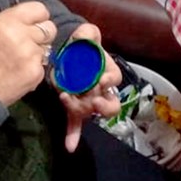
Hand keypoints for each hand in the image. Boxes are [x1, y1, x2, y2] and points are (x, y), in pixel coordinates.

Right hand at [0, 1, 56, 106]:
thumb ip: (8, 20)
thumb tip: (25, 19)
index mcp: (9, 20)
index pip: (40, 9)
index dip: (38, 17)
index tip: (34, 23)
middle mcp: (23, 35)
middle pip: (50, 28)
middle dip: (42, 35)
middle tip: (30, 42)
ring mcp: (31, 55)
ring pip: (46, 48)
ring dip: (36, 53)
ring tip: (18, 60)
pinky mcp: (36, 73)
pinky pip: (42, 66)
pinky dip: (33, 69)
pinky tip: (18, 72)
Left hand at [56, 24, 122, 152]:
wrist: (66, 50)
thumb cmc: (80, 44)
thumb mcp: (86, 34)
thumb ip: (88, 33)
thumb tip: (84, 36)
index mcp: (106, 72)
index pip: (114, 78)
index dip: (109, 80)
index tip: (102, 80)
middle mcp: (100, 89)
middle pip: (111, 104)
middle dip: (104, 106)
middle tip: (95, 102)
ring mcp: (87, 99)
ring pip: (90, 112)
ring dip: (81, 111)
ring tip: (68, 101)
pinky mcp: (73, 105)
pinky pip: (75, 123)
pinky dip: (73, 135)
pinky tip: (69, 146)